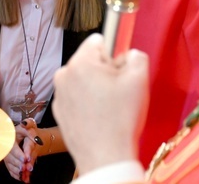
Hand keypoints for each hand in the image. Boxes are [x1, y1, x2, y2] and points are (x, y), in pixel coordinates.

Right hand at [4, 118, 42, 182]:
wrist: (29, 135)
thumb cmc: (29, 129)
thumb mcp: (30, 124)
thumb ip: (29, 125)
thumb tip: (26, 127)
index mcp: (10, 137)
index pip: (12, 147)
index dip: (18, 154)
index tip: (25, 159)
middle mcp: (6, 147)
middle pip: (10, 158)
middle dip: (18, 164)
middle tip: (26, 168)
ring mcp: (7, 155)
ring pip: (10, 165)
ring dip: (17, 171)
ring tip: (25, 175)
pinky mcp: (9, 162)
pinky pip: (10, 170)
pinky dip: (16, 175)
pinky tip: (23, 178)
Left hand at [53, 34, 148, 173]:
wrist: (106, 158)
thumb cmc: (120, 121)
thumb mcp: (139, 79)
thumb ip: (136, 55)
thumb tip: (130, 54)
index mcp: (80, 63)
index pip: (99, 40)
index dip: (115, 52)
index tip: (120, 66)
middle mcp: (64, 75)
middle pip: (90, 59)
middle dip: (105, 70)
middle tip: (118, 90)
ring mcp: (59, 94)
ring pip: (83, 78)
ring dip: (96, 86)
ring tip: (110, 106)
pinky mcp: (60, 111)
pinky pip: (77, 96)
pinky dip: (88, 101)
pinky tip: (100, 115)